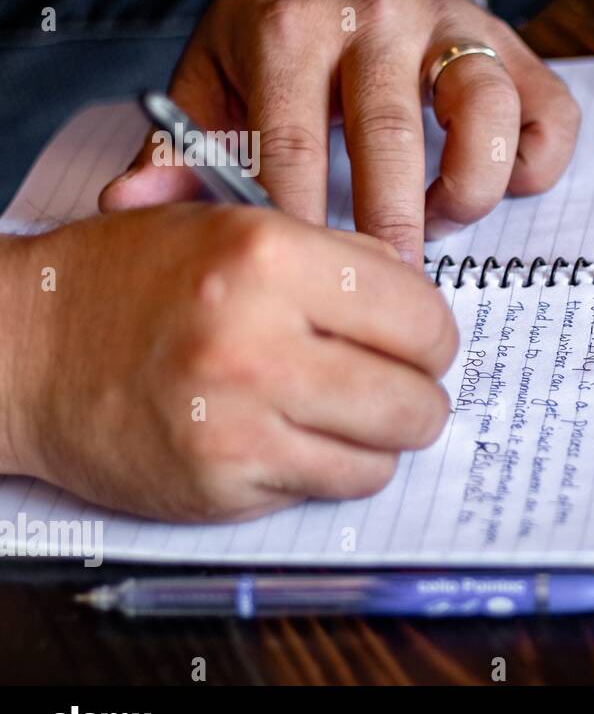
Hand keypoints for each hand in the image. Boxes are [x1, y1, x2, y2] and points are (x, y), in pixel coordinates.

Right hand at [0, 206, 455, 521]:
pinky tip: (298, 440)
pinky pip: (330, 487)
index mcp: (268, 257)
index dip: (433, 335)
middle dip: (419, 395)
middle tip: (399, 386)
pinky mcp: (221, 482)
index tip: (422, 342)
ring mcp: (238, 421)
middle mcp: (256, 340)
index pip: (421, 316)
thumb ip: (337, 257)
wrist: (22, 350)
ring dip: (379, 438)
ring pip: (384, 453)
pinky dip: (332, 469)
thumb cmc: (128, 282)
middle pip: (416, 396)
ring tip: (346, 414)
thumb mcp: (232, 226)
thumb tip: (423, 305)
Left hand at [99, 0, 579, 265]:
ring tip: (440, 220)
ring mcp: (453, 27)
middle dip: (391, 232)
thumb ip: (181, 144)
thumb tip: (130, 206)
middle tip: (389, 293)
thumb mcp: (212, 74)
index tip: (308, 290)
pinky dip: (535, 163)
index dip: (303, 229)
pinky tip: (496, 183)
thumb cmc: (273, 27)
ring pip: (486, 115)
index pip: (294, 146)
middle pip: (393, 141)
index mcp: (293, 29)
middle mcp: (379, 18)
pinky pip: (550, 116)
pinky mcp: (511, 44)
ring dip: (467, 190)